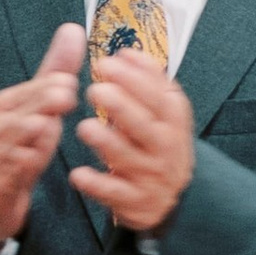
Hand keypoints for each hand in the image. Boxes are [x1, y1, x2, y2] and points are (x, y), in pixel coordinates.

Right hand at [0, 22, 86, 254]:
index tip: (74, 98)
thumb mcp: (33, 107)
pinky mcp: (1, 175)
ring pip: (35, 127)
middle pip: (46, 98)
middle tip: (66, 107)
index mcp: (10, 100)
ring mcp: (0, 146)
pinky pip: (24, 161)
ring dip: (50, 132)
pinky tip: (39, 160)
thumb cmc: (12, 148)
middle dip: (61, 103)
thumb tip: (72, 29)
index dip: (69, 88)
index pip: (52, 80)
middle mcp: (2, 119)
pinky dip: (35, 159)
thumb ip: (54, 70)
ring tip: (51, 132)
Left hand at [75, 49, 196, 234]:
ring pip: (129, 159)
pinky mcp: (136, 202)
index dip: (136, 78)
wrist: (177, 197)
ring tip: (85, 128)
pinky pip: (116, 194)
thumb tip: (127, 52)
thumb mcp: (165, 112)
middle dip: (122, 106)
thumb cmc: (161, 143)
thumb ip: (149, 82)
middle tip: (95, 89)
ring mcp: (151, 176)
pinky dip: (97, 185)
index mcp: (173, 121)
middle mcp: (165, 148)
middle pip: (145, 126)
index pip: (160, 97)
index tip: (109, 62)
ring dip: (108, 144)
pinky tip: (78, 175)